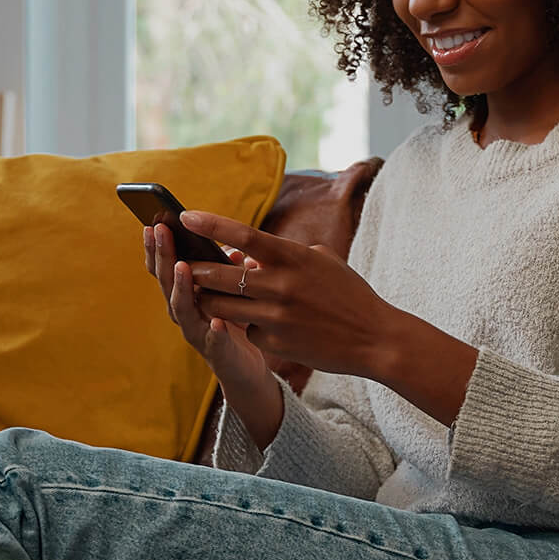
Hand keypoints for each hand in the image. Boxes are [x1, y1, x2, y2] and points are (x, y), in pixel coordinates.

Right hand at [144, 223, 270, 389]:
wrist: (244, 368)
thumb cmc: (233, 322)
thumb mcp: (228, 290)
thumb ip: (225, 271)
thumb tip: (235, 253)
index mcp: (184, 294)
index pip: (164, 268)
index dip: (156, 247)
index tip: (153, 223)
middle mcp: (183, 312)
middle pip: (167, 282)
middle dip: (163, 255)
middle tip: (159, 230)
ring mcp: (197, 333)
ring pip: (183, 309)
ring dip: (181, 287)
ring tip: (182, 266)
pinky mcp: (217, 353)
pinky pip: (214, 342)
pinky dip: (214, 332)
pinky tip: (218, 322)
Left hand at [176, 210, 396, 381]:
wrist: (374, 339)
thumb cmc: (348, 294)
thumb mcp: (322, 261)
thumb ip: (286, 253)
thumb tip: (249, 254)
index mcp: (293, 257)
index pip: (243, 235)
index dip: (211, 224)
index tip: (186, 216)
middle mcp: (281, 285)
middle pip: (220, 274)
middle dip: (196, 269)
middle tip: (183, 265)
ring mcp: (276, 317)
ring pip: (221, 307)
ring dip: (208, 300)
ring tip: (203, 295)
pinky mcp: (275, 343)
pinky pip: (246, 331)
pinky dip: (247, 327)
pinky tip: (258, 325)